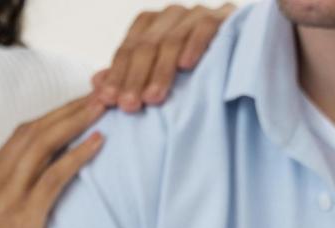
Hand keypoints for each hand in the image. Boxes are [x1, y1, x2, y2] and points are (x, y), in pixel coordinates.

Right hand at [0, 96, 106, 227]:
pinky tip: (98, 142)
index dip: (54, 114)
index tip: (81, 102)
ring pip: (42, 145)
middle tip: (101, 91)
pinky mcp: (22, 220)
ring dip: (76, 121)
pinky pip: (53, 177)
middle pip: (33, 131)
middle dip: (69, 108)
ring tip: (106, 106)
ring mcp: (4, 201)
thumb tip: (48, 184)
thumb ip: (15, 200)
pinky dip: (77, 156)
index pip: (21, 134)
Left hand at [93, 4, 235, 110]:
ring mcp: (196, 13)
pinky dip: (194, 45)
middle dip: (135, 78)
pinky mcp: (224, 16)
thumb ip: (128, 75)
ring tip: (153, 98)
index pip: (127, 49)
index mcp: (150, 25)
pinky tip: (186, 66)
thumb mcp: (155, 75)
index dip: (116, 76)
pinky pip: (205, 28)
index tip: (107, 102)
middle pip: (146, 46)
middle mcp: (170, 15)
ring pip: (171, 40)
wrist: (239, 54)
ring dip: (161, 71)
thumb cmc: (190, 72)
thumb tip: (95, 83)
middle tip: (128, 106)